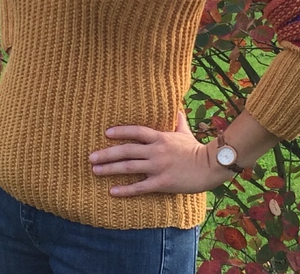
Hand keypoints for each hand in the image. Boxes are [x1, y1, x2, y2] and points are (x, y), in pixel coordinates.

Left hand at [89, 112, 232, 196]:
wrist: (210, 166)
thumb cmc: (197, 149)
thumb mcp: (186, 132)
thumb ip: (178, 120)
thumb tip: (177, 108)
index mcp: (160, 137)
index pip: (136, 132)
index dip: (120, 131)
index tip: (106, 133)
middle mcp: (156, 151)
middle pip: (126, 151)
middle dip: (106, 153)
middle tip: (90, 157)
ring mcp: (158, 167)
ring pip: (129, 168)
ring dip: (109, 169)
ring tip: (95, 170)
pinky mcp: (162, 183)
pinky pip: (139, 187)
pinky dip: (125, 190)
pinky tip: (112, 191)